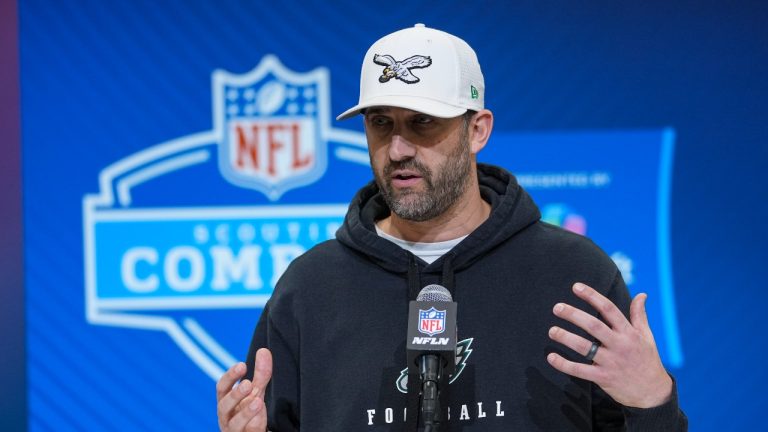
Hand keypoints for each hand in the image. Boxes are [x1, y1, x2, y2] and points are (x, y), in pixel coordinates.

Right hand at [216, 348, 272, 430]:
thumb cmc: (249, 411)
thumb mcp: (256, 392)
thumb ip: (260, 374)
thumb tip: (263, 351)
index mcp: (226, 400)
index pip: (222, 387)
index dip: (230, 376)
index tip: (242, 365)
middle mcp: (226, 416)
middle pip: (224, 405)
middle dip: (235, 394)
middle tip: (248, 384)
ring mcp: (233, 430)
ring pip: (233, 423)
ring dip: (245, 412)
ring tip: (257, 401)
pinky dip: (252, 427)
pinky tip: (260, 420)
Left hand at [547, 283, 672, 407]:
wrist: (653, 393)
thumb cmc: (648, 360)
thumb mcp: (647, 336)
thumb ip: (639, 315)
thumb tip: (642, 294)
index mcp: (629, 333)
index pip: (609, 309)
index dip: (592, 296)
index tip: (576, 287)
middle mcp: (619, 345)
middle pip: (593, 326)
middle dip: (574, 315)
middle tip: (557, 307)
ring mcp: (611, 362)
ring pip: (584, 347)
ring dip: (566, 338)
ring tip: (552, 331)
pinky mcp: (603, 378)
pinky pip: (580, 370)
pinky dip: (564, 364)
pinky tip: (551, 357)